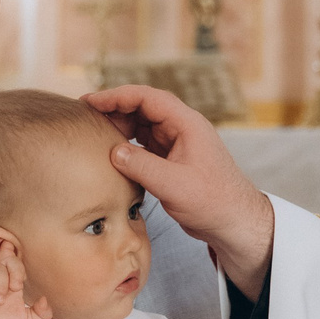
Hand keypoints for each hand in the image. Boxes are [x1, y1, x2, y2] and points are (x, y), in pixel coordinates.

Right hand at [83, 85, 275, 297]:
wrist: (234, 222)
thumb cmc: (213, 201)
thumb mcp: (174, 184)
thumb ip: (141, 166)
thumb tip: (114, 151)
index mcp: (187, 124)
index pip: (147, 98)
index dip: (117, 96)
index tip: (91, 101)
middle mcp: (182, 128)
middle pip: (143, 107)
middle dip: (114, 109)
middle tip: (86, 117)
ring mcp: (177, 144)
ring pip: (143, 125)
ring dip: (120, 127)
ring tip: (94, 134)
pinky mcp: (173, 160)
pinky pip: (145, 144)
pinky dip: (127, 145)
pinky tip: (112, 154)